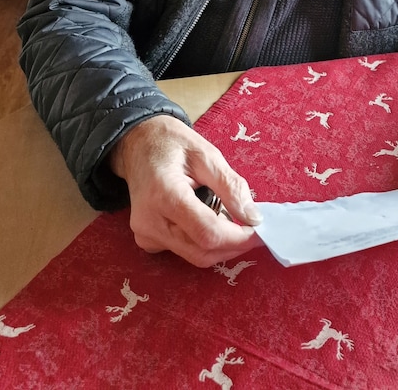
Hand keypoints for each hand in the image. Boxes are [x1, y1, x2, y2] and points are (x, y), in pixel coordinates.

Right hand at [109, 115, 262, 266]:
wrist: (138, 145)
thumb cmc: (171, 144)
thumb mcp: (206, 154)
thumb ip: (230, 186)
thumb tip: (253, 217)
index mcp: (163, 195)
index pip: (206, 233)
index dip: (238, 237)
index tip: (260, 230)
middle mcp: (150, 222)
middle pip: (201, 251)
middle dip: (234, 245)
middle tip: (255, 229)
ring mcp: (146, 234)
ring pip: (194, 254)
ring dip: (221, 243)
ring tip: (233, 217)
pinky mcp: (148, 240)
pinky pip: (184, 249)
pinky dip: (205, 240)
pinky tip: (210, 217)